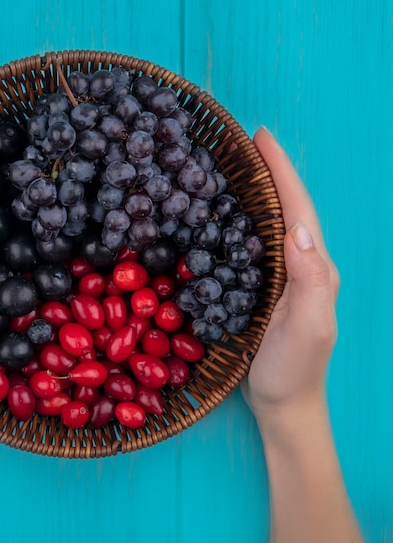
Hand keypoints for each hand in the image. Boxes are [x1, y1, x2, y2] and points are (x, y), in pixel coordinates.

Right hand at [241, 127, 340, 421]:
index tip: (261, 137)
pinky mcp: (264, 289)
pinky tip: (228, 215)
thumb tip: (299, 230)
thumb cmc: (295, 369)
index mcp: (314, 269)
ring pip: (272, 224)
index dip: (281, 172)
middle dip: (271, 172)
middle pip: (287, 208)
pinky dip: (244, 221)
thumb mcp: (309, 327)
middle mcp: (301, 267)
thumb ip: (310, 280)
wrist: (284, 405)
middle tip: (247, 142)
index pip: (298, 210)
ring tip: (237, 166)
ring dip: (259, 191)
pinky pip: (255, 246)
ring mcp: (282, 278)